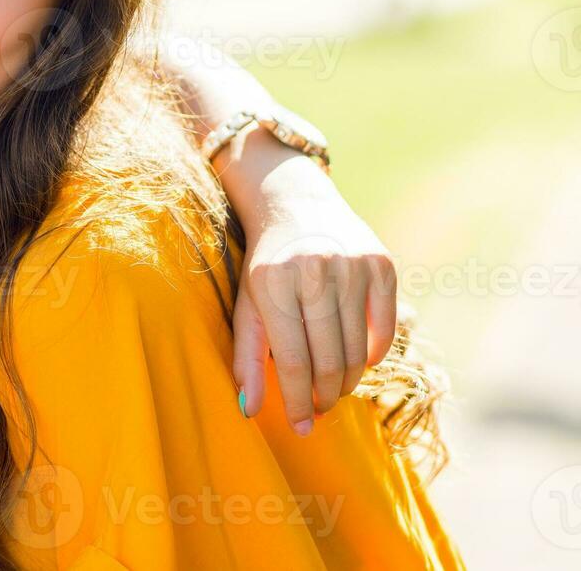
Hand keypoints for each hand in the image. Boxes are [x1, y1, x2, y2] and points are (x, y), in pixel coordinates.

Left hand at [230, 168, 397, 434]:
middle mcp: (314, 271)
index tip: (301, 427)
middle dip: (325, 397)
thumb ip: (246, 358)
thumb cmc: (265, 266)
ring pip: (358, 351)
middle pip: (329, 361)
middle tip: (319, 410)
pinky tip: (358, 361)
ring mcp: (352, 266)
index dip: (298, 402)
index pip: (291, 362)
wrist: (294, 205)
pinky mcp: (382, 264)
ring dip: (347, 381)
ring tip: (334, 388)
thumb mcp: (247, 306)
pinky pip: (385, 328)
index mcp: (273, 283)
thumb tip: (250, 411)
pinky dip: (373, 355)